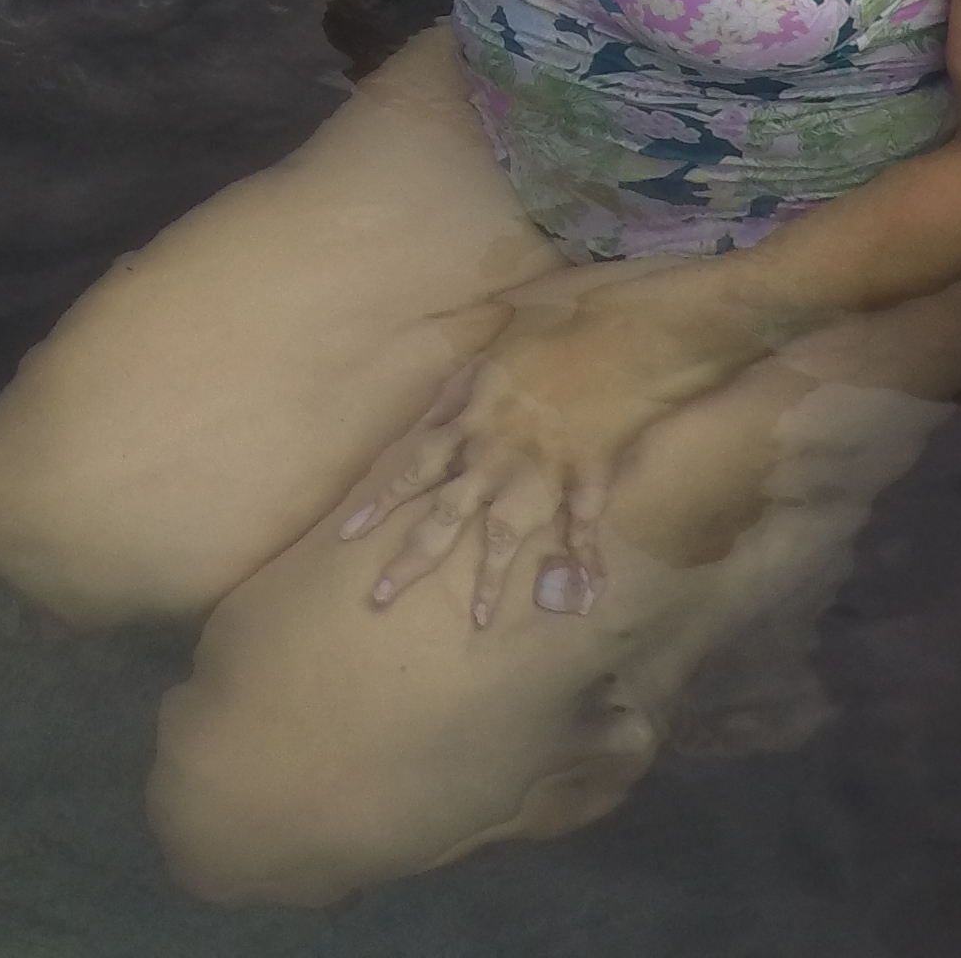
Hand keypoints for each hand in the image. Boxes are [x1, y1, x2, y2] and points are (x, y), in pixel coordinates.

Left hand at [338, 263, 761, 626]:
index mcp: (469, 429)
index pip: (412, 471)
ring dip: (488, 577)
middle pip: (445, 515)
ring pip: (506, 533)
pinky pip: (582, 527)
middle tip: (379, 598)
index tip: (348, 536)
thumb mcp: (483, 365)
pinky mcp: (585, 481)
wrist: (612, 342)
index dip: (380, 503)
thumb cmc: (544, 350)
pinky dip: (585, 561)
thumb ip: (450, 402)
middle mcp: (495, 460)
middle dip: (412, 558)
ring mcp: (540, 475)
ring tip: (476, 619)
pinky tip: (585, 599)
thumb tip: (423, 430)